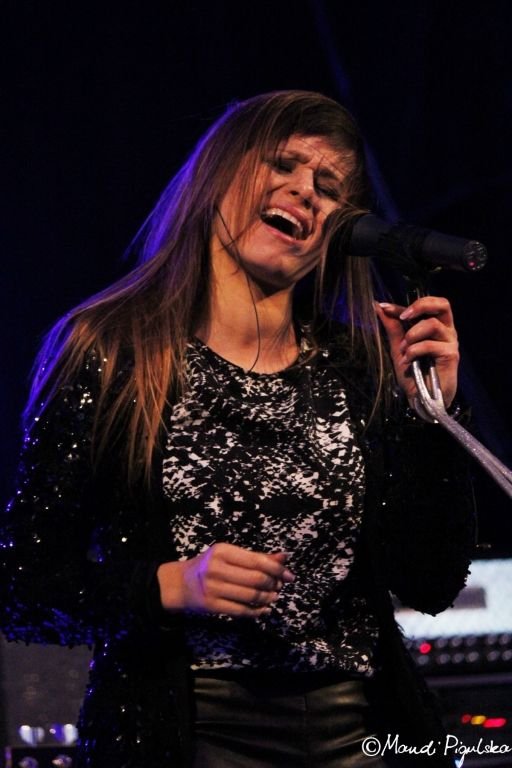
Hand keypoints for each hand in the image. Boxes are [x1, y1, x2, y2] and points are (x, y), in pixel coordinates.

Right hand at [157, 542, 294, 617]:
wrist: (180, 584)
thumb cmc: (210, 567)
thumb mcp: (229, 556)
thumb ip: (256, 557)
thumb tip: (284, 557)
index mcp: (222, 551)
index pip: (257, 560)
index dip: (277, 569)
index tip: (289, 575)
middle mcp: (216, 568)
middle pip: (256, 579)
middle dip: (274, 585)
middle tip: (280, 587)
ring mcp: (213, 588)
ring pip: (251, 596)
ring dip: (268, 598)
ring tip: (273, 597)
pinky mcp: (212, 605)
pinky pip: (242, 611)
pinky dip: (257, 611)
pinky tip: (264, 609)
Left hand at [375, 296, 458, 407]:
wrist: (421, 398)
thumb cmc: (413, 374)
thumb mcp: (398, 347)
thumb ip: (393, 327)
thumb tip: (379, 307)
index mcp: (435, 326)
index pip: (423, 307)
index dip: (402, 305)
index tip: (383, 307)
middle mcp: (446, 331)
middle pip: (443, 304)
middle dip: (420, 306)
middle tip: (403, 316)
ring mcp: (450, 342)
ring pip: (432, 324)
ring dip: (412, 336)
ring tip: (404, 351)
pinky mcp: (451, 354)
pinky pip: (430, 344)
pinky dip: (414, 351)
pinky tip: (408, 361)